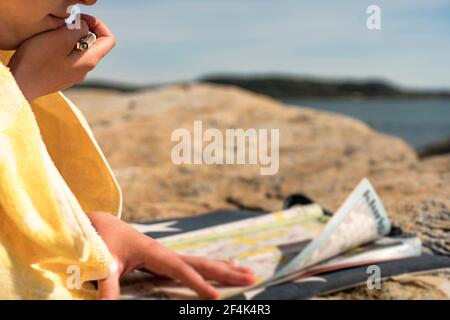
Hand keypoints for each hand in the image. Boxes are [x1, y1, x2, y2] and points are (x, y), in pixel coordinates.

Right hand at [8, 14, 114, 101]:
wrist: (20, 85)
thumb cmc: (39, 62)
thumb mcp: (60, 39)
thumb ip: (78, 30)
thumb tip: (84, 28)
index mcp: (90, 61)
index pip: (109, 40)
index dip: (98, 25)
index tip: (81, 19)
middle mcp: (85, 70)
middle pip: (94, 44)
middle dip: (82, 31)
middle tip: (63, 25)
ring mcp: (74, 75)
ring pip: (80, 51)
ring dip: (70, 39)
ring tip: (53, 36)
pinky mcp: (62, 77)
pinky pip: (68, 58)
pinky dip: (62, 49)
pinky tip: (48, 48)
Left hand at [86, 212, 255, 299]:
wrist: (99, 224)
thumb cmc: (100, 241)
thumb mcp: (102, 263)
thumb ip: (107, 286)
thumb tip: (107, 307)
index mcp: (154, 252)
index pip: (181, 269)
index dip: (198, 283)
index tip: (216, 297)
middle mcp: (166, 252)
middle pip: (201, 263)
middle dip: (226, 272)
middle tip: (251, 278)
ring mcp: (167, 255)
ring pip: (201, 263)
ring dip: (224, 269)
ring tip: (247, 273)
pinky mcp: (165, 260)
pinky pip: (193, 266)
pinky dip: (211, 269)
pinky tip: (222, 269)